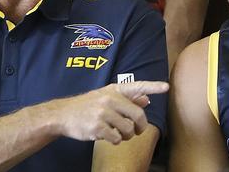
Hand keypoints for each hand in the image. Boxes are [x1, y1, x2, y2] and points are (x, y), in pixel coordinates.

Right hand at [47, 81, 168, 144]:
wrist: (63, 115)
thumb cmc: (88, 106)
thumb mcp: (106, 97)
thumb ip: (127, 98)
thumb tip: (146, 98)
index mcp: (114, 90)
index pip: (137, 86)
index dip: (153, 87)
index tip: (166, 87)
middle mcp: (110, 99)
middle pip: (138, 116)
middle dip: (140, 127)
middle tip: (136, 132)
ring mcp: (103, 113)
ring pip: (128, 130)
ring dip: (126, 136)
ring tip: (118, 134)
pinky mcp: (97, 127)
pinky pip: (116, 138)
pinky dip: (115, 140)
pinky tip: (107, 136)